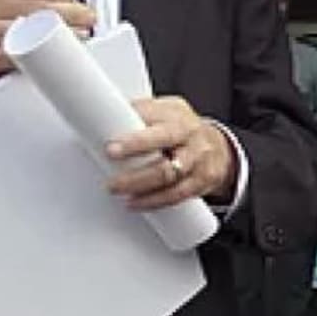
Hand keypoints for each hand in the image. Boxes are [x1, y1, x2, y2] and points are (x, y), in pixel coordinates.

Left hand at [106, 96, 235, 209]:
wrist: (217, 149)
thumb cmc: (181, 131)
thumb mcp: (164, 113)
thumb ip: (138, 115)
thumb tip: (99, 117)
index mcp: (176, 114)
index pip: (153, 116)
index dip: (132, 128)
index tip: (111, 142)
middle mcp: (189, 134)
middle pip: (164, 140)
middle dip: (135, 149)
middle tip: (110, 157)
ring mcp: (197, 158)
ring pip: (168, 172)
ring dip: (138, 183)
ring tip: (116, 187)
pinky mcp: (202, 181)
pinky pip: (177, 194)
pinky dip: (154, 201)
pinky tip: (135, 202)